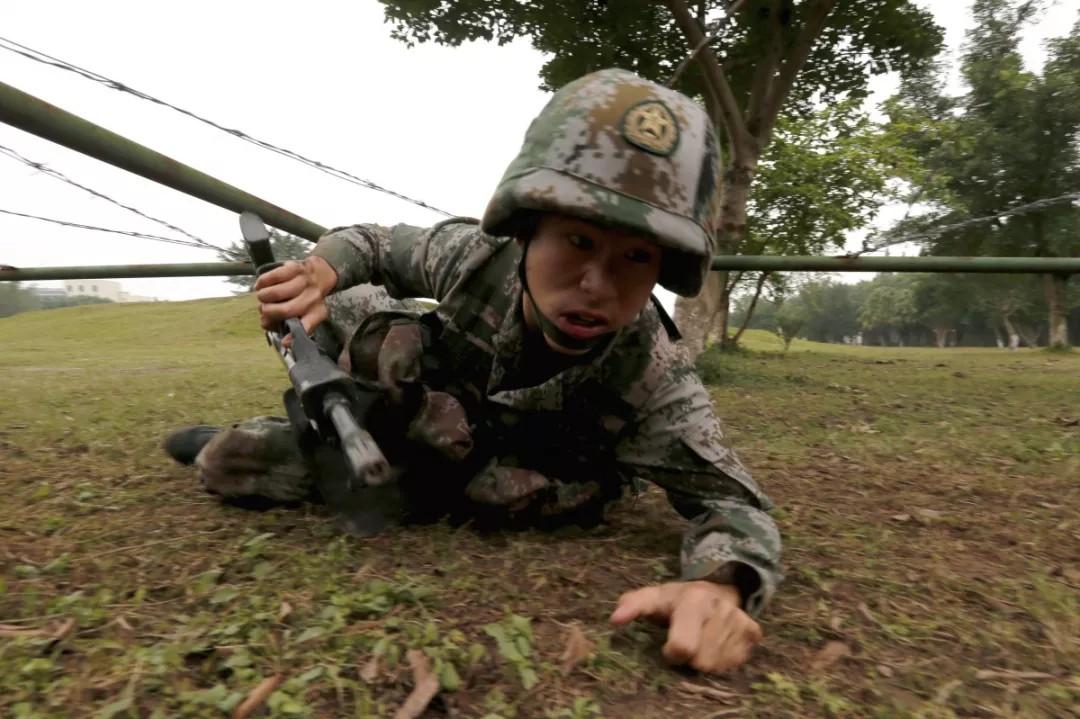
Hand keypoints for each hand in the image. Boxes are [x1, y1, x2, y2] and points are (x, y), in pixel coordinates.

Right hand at [254, 256, 337, 340]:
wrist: (319, 273)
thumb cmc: (307, 298)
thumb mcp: (308, 314)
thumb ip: (292, 326)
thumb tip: (277, 337)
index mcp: (316, 313)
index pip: (308, 326)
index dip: (294, 336)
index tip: (283, 342)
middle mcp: (312, 298)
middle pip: (286, 310)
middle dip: (269, 312)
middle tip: (264, 310)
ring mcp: (304, 282)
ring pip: (276, 293)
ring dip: (263, 297)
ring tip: (262, 297)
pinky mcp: (295, 268)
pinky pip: (272, 277)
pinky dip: (262, 283)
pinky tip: (261, 285)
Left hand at [610, 581, 761, 673]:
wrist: (716, 588)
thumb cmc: (678, 600)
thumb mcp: (654, 598)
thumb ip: (632, 605)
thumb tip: (615, 619)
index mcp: (695, 600)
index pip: (683, 647)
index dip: (672, 653)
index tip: (668, 646)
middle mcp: (721, 608)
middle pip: (702, 661)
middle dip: (690, 658)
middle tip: (688, 641)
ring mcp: (740, 620)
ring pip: (719, 665)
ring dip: (707, 659)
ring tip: (702, 640)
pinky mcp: (754, 632)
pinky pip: (736, 663)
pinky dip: (724, 660)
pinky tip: (717, 643)